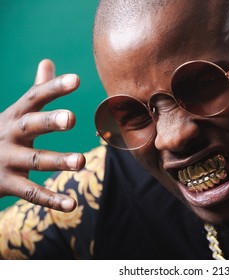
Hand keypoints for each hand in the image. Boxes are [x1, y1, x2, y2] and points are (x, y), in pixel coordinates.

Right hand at [0, 59, 84, 211]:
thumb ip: (35, 91)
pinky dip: (52, 200)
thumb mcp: (14, 113)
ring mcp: (5, 160)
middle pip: (29, 125)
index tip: (76, 79)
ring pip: (34, 160)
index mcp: (14, 116)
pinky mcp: (5, 184)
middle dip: (48, 121)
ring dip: (57, 161)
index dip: (53, 88)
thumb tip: (49, 62)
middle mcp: (8, 135)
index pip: (34, 98)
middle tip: (71, 118)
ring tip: (81, 162)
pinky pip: (31, 193)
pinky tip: (72, 205)